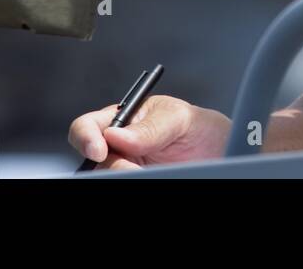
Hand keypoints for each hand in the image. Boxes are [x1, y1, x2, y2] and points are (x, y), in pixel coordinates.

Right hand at [68, 95, 231, 169]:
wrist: (217, 151)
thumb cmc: (196, 127)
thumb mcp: (179, 118)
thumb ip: (150, 127)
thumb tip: (115, 134)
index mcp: (121, 119)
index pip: (87, 126)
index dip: (86, 137)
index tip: (100, 149)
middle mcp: (117, 146)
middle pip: (92, 159)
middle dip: (110, 164)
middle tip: (132, 169)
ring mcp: (125, 166)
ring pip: (108, 175)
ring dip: (123, 176)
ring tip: (148, 172)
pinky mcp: (135, 179)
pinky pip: (123, 184)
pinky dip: (132, 181)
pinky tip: (151, 176)